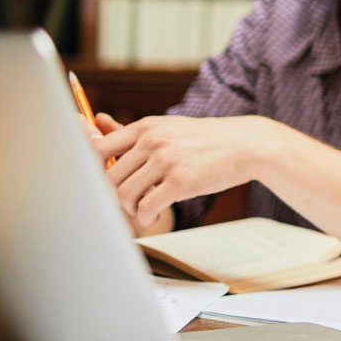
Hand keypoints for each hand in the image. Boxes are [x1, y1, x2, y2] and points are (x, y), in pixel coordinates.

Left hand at [95, 114, 275, 229]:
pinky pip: (146, 207)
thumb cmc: (205, 140)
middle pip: (108, 177)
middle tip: (128, 205)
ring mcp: (166, 160)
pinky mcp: (181, 180)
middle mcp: (152, 140)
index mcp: (146, 127)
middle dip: (114, 198)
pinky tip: (153, 217)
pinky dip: (145, 218)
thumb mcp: (169, 128)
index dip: (93, 172)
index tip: (103, 185)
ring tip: (143, 211)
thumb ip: (133, 133)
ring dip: (130, 210)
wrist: (247, 144)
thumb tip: (95, 122)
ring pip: (124, 194)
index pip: (98, 149)